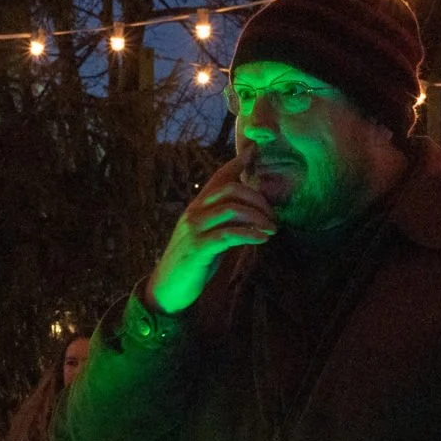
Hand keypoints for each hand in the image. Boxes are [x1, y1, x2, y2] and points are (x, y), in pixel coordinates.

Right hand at [145, 156, 276, 314]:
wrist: (167, 289)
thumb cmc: (192, 263)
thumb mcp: (208, 236)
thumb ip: (223, 222)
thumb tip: (251, 214)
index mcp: (197, 207)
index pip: (218, 178)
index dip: (237, 163)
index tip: (254, 150)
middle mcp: (194, 212)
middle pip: (230, 189)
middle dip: (258, 199)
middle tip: (274, 216)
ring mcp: (195, 229)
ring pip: (231, 209)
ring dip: (257, 216)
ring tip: (272, 228)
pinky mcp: (198, 248)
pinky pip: (228, 234)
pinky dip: (250, 234)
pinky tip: (262, 238)